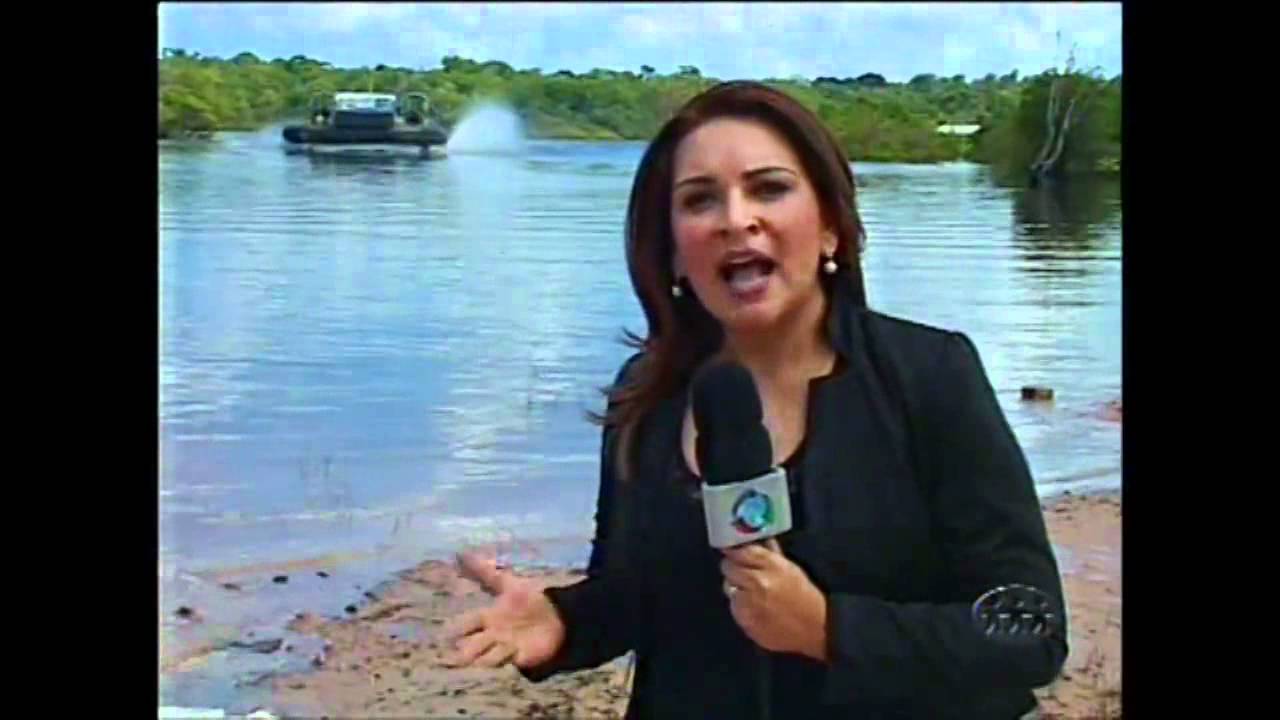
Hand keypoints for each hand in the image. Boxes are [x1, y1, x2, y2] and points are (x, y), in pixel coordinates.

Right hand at [441, 551, 566, 668]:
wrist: (557, 614)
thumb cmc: (530, 599)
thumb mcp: (508, 583)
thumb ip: (486, 571)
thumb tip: (460, 552)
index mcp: (488, 618)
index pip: (466, 625)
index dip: (458, 629)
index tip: (450, 632)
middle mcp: (492, 635)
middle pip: (471, 647)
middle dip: (467, 650)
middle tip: (464, 651)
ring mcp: (504, 649)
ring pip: (485, 659)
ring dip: (487, 656)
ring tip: (492, 649)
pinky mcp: (519, 659)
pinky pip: (507, 664)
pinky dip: (506, 660)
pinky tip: (512, 653)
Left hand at [720, 538, 828, 661]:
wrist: (815, 629)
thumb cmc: (804, 596)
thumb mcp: (790, 568)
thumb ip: (770, 553)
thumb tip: (755, 539)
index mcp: (771, 565)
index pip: (739, 551)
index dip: (735, 552)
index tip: (734, 553)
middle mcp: (757, 582)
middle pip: (727, 567)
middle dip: (734, 569)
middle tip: (743, 574)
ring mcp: (748, 603)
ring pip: (728, 587)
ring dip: (736, 588)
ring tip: (752, 594)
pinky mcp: (744, 621)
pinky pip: (733, 607)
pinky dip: (740, 606)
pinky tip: (755, 608)